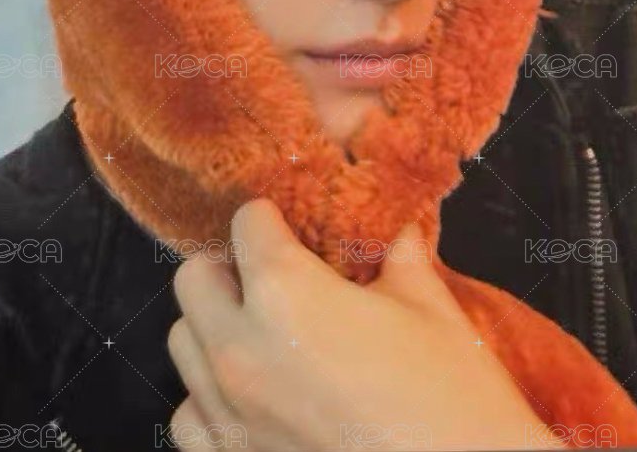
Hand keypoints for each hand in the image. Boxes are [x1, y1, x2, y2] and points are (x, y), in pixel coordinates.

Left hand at [167, 198, 564, 450]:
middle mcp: (240, 350)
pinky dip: (211, 398)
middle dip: (228, 268)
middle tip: (270, 277)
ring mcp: (228, 414)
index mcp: (286, 293)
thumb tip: (398, 233)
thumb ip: (401, 259)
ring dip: (216, 329)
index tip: (287, 228)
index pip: (246, 225)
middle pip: (193, 279)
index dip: (270, 219)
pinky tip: (257, 397)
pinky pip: (189, 416)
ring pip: (183, 344)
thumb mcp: (431, 310)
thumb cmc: (453, 402)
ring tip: (263, 335)